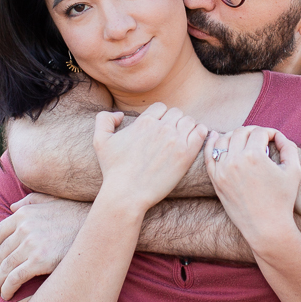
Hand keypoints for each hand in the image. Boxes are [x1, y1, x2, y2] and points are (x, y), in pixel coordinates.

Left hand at [0, 193, 90, 299]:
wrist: (98, 227)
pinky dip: (7, 287)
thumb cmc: (77, 214)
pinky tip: (8, 293)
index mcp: (23, 214)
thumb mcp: (52, 200)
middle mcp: (24, 228)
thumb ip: (30, 202)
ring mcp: (31, 244)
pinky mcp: (39, 261)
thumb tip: (12, 207)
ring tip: (0, 291)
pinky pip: (15, 278)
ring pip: (5, 268)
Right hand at [93, 103, 208, 212]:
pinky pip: (201, 133)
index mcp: (144, 121)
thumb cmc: (113, 170)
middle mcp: (161, 127)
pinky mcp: (186, 155)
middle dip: (174, 122)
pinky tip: (194, 141)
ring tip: (182, 140)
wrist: (126, 194)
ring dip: (187, 128)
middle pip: (176, 113)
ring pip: (189, 121)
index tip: (159, 129)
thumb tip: (120, 115)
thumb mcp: (100, 141)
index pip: (161, 108)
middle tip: (170, 137)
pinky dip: (200, 133)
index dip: (160, 117)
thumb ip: (104, 119)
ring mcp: (175, 140)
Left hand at [204, 127, 300, 252]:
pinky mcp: (215, 179)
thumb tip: (279, 136)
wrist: (266, 227)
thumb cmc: (282, 200)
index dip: (271, 133)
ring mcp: (222, 170)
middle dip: (253, 131)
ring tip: (244, 139)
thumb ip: (289, 147)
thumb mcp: (294, 171)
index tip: (275, 139)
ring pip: (223, 139)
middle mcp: (235, 161)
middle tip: (261, 138)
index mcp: (254, 156)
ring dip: (234, 135)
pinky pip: (209, 155)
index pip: (260, 132)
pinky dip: (212, 143)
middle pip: (241, 132)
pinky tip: (217, 137)